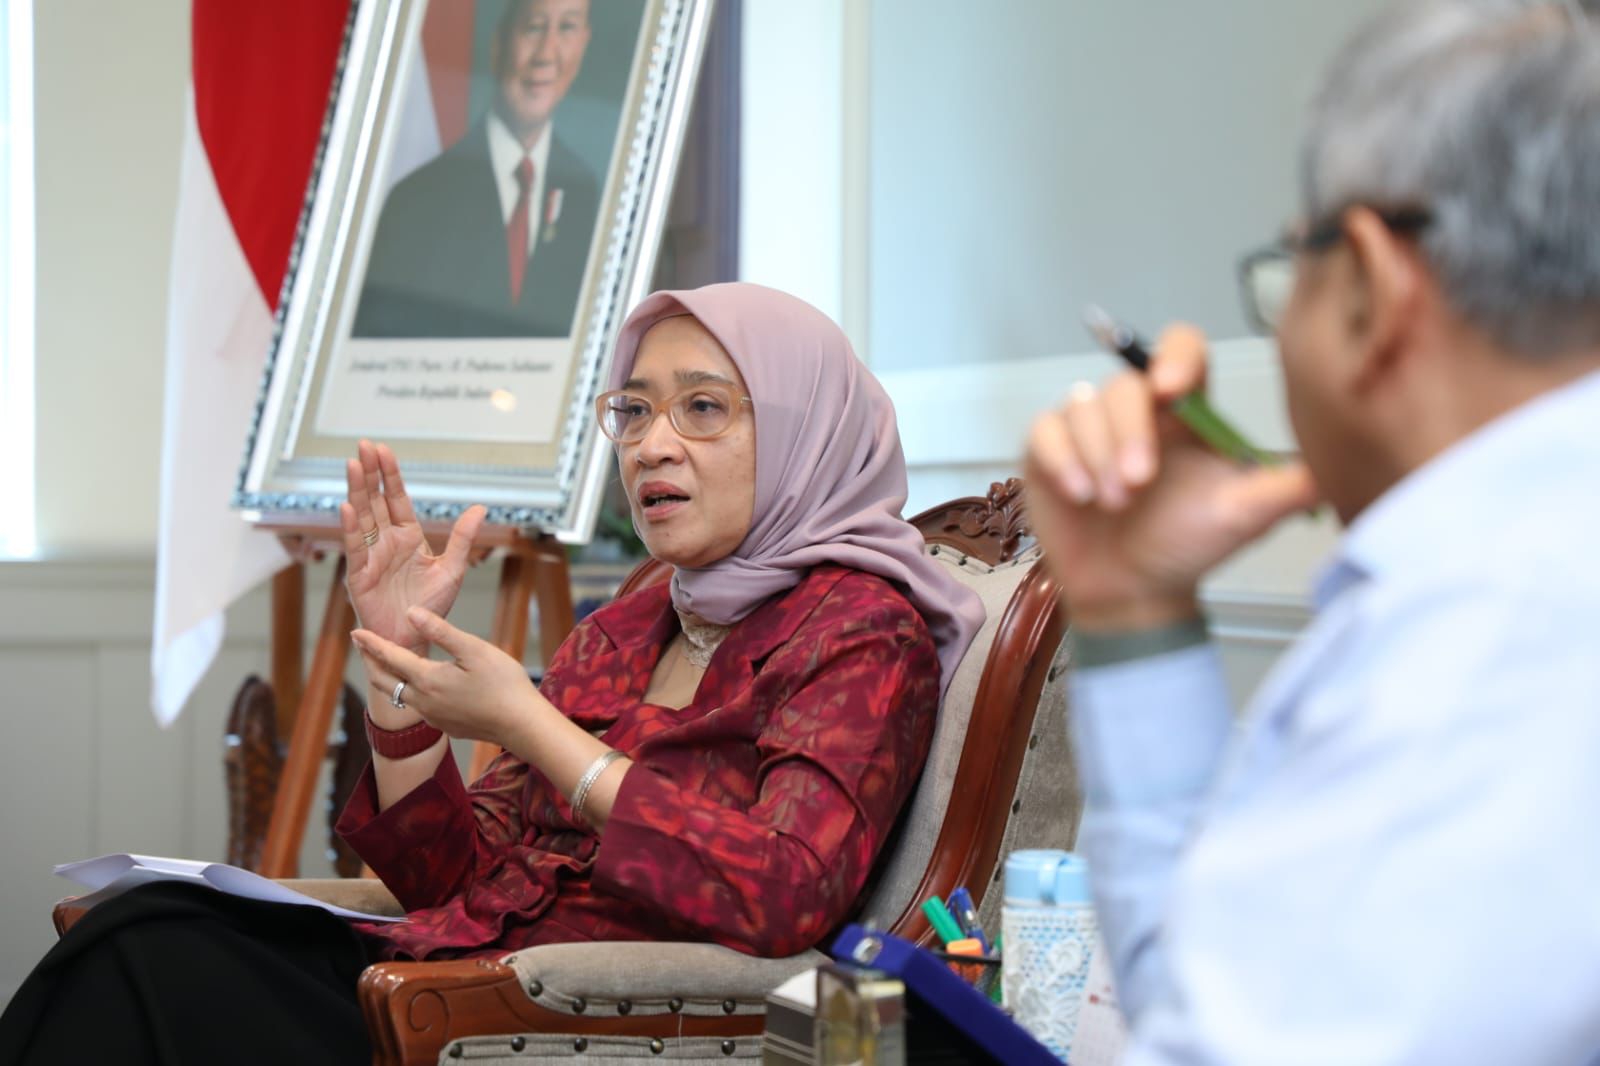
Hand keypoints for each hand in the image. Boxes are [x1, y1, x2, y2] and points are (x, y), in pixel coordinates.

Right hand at [339, 440, 485, 652]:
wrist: (415, 638)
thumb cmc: (431, 606)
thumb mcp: (453, 568)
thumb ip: (463, 538)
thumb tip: (480, 508)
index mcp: (408, 537)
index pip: (397, 499)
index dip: (390, 475)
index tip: (383, 449)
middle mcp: (386, 542)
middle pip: (376, 501)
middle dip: (369, 473)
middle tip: (363, 445)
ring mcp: (371, 556)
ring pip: (362, 517)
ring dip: (356, 491)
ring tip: (351, 465)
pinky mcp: (359, 576)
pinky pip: (354, 548)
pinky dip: (349, 528)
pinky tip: (346, 507)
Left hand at [352, 606, 540, 747]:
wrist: (521, 725)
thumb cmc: (503, 684)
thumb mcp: (473, 649)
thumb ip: (440, 631)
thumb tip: (410, 613)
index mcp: (428, 680)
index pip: (390, 658)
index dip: (370, 644)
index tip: (354, 632)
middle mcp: (423, 702)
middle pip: (384, 681)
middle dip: (370, 662)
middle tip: (361, 646)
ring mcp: (433, 718)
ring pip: (400, 696)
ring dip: (388, 677)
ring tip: (386, 663)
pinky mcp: (446, 726)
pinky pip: (418, 707)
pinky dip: (409, 691)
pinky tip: (420, 685)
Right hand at [1023, 325, 1318, 631]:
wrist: (1136, 593)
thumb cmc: (1188, 546)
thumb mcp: (1246, 514)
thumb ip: (1290, 484)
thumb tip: (1345, 463)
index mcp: (1186, 411)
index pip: (1181, 350)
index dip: (1175, 355)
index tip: (1173, 387)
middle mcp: (1137, 411)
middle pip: (1124, 385)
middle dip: (1129, 434)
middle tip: (1138, 484)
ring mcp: (1088, 428)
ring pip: (1082, 406)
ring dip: (1096, 455)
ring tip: (1112, 502)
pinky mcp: (1049, 451)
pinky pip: (1045, 431)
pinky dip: (1061, 460)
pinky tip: (1079, 493)